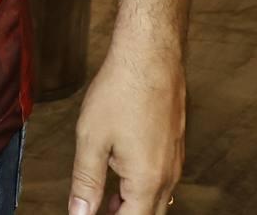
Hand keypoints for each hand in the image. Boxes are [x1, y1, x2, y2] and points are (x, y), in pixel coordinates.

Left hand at [69, 41, 184, 213]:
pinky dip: (143, 187)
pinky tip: (123, 174)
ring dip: (133, 205)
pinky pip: (163, 179)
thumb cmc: (121, 92)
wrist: (150, 56)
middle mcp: (168, 176)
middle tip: (98, 211)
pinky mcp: (176, 146)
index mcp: (148, 181)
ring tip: (106, 202)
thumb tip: (80, 213)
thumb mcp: (91, 140)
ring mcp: (176, 161)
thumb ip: (86, 182)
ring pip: (158, 199)